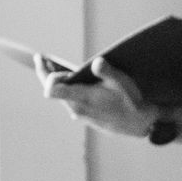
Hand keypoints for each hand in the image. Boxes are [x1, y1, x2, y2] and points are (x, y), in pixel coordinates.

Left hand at [37, 56, 179, 140]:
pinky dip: (65, 87)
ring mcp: (79, 113)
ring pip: (61, 95)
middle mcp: (76, 108)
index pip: (51, 89)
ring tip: (50, 63)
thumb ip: (108, 72)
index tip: (47, 59)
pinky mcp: (85, 115)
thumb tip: (96, 62)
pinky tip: (67, 77)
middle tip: (40, 57)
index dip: (47, 73)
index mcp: (81, 99)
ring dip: (55, 79)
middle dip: (45, 72)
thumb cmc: (132, 102)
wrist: (141, 124)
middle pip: (52, 90)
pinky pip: (69, 100)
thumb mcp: (123, 83)